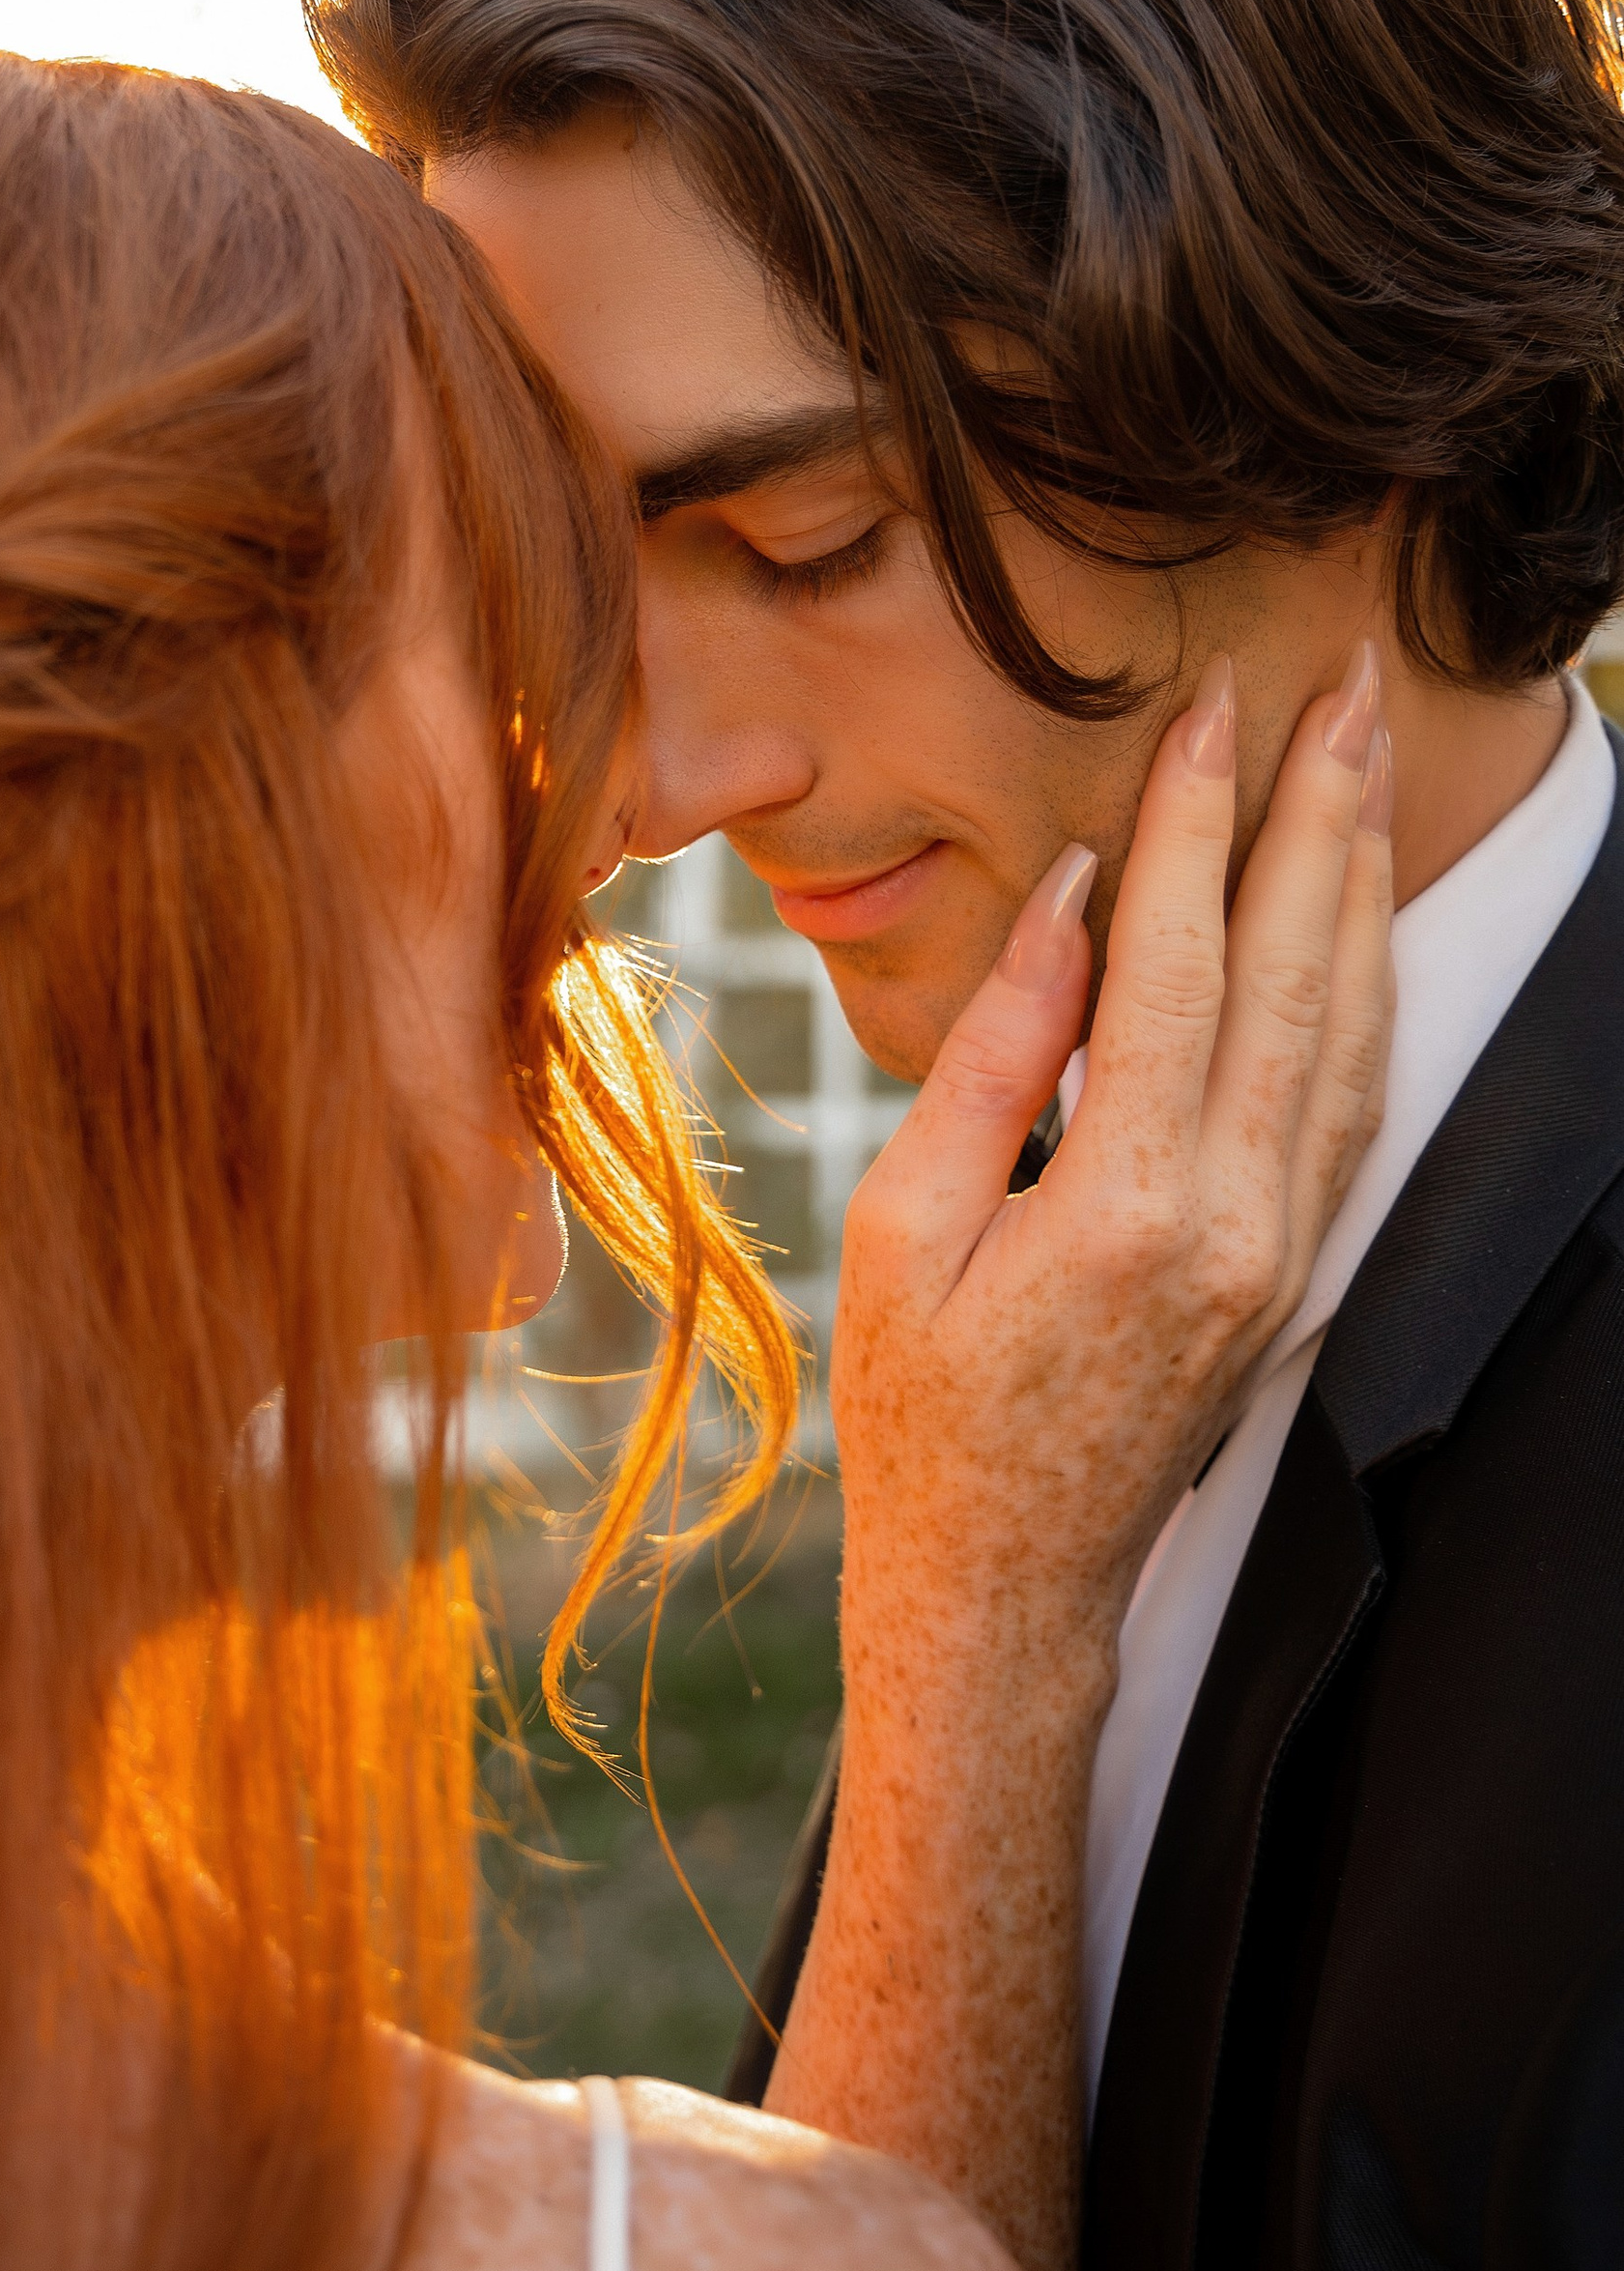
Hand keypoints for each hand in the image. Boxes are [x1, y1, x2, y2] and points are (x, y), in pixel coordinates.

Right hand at [830, 647, 1395, 1706]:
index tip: (1210, 709)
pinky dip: (1364, 987)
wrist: (1004, 1584)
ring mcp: (1282, 1251)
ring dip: (1363, 884)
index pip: (1181, 967)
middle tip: (1348, 686)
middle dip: (1323, 815)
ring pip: (1353, 1028)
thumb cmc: (921, 1416)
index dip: (1197, 826)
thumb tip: (1070, 901)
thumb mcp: (902, 1230)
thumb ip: (995, 1055)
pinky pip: (1353, 1098)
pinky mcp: (1293, 1268)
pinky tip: (1359, 914)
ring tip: (1367, 764)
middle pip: (1301, 973)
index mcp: (1123, 1208)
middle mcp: (1235, 1224)